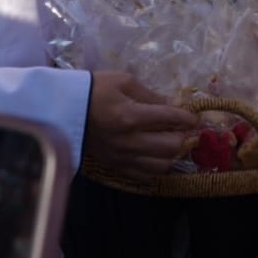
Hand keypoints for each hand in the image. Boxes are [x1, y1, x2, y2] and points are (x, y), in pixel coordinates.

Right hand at [82, 70, 199, 181]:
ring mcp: (122, 157)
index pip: (170, 118)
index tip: (195, 116)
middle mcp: (129, 141)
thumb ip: (151, 95)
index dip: (188, 117)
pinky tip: (158, 157)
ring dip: (173, 155)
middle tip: (186, 129)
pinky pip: (144, 176)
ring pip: (162, 166)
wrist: (62, 110)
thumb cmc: (93, 90)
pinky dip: (157, 168)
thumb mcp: (124, 81)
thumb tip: (176, 104)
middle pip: (171, 147)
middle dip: (184, 137)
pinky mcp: (115, 166)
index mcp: (130, 116)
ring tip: (174, 142)